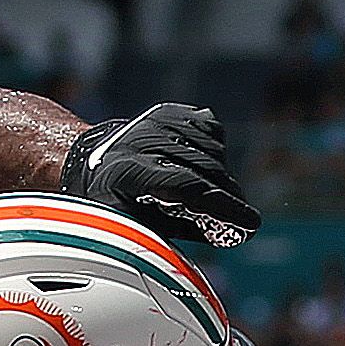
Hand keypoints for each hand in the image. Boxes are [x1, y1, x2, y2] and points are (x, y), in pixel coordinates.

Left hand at [62, 104, 257, 251]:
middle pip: (206, 171)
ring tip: (206, 194)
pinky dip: (214, 154)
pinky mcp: (173, 112)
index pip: (187, 187)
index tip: (250, 223)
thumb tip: (225, 233)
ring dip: (219, 178)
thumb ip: (175, 230)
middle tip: (240, 221)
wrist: (94, 161)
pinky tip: (198, 166)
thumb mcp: (135, 227)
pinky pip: (212, 134)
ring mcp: (159, 121)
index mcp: (128, 172)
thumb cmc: (116, 205)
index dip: (222, 206)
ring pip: (213, 153)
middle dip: (228, 199)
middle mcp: (143, 140)